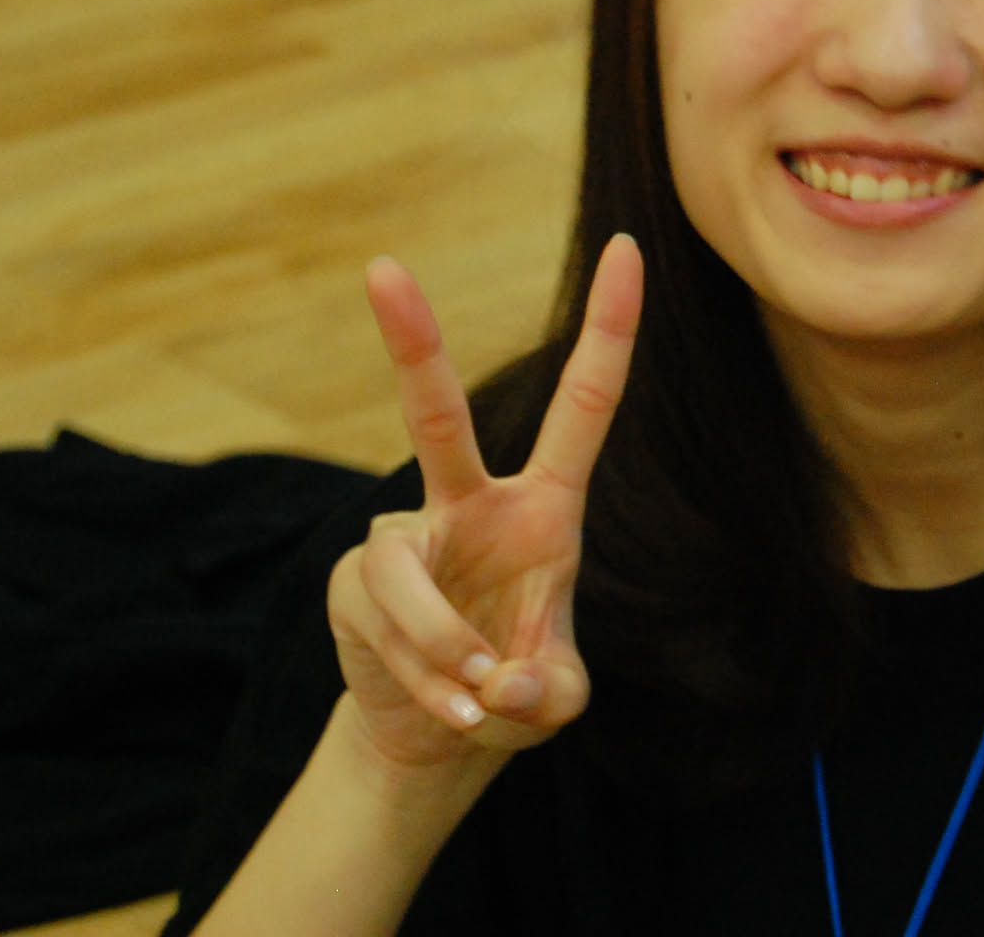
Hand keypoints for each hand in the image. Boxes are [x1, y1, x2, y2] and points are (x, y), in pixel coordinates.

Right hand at [327, 235, 642, 771]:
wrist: (438, 735)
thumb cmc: (514, 687)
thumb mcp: (555, 699)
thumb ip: (545, 691)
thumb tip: (496, 682)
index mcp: (543, 506)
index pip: (584, 403)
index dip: (609, 328)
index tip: (628, 247)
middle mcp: (469, 504)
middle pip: (436, 415)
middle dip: (410, 341)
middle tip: (381, 268)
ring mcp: (405, 538)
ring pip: (410, 577)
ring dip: (445, 648)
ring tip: (475, 700)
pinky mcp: (355, 581)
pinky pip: (388, 624)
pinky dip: (425, 679)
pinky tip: (449, 708)